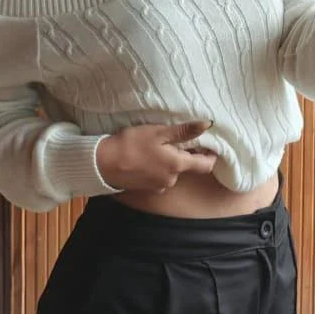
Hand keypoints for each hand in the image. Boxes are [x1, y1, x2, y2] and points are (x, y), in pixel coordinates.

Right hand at [96, 120, 217, 192]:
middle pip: (187, 167)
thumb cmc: (133, 144)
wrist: (103, 164)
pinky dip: (158, 166)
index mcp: (178, 166)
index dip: (211, 155)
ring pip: (172, 171)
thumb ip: (184, 131)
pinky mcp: (146, 188)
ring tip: (158, 145)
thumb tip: (208, 125)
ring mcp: (158, 186)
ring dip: (170, 160)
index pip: (205, 166)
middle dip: (185, 153)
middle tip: (177, 137)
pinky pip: (160, 176)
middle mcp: (171, 180)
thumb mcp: (159, 133)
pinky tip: (147, 156)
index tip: (209, 143)